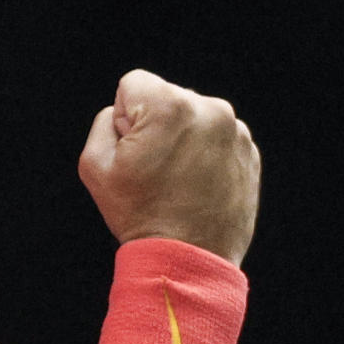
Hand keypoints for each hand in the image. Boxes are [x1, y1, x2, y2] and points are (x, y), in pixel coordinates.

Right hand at [77, 69, 260, 267]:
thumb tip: (122, 114)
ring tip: (178, 181)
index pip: (132, 84)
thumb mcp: (94, 166)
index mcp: (170, 106)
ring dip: (182, 139)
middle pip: (166, 98)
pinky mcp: (249, 151)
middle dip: (156, 126)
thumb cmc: (140, 215)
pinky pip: (217, 137)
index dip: (123, 118)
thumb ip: (102, 122)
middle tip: (156, 171)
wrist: (189, 259)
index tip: (134, 152)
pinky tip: (197, 185)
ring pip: (193, 117)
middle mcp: (209, 109)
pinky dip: (205, 154)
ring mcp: (235, 130)